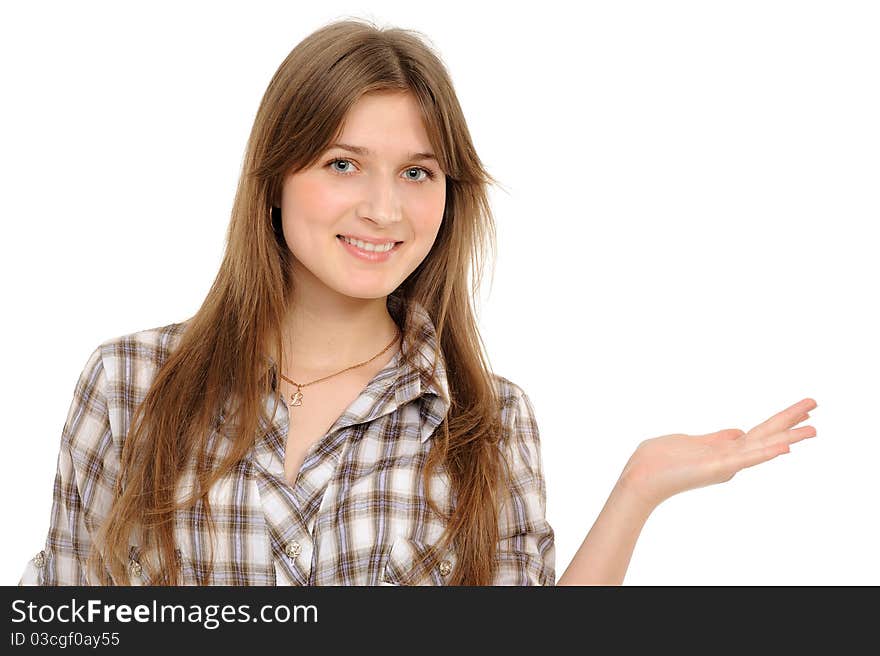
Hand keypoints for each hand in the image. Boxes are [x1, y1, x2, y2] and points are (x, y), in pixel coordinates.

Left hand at [618, 398, 817, 510]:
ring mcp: (725, 464)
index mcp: (725, 450)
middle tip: (816, 405)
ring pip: (762, 447)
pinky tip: (784, 447)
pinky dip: (765, 454)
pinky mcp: (716, 469)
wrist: (640, 478)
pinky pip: (744, 460)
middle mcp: (730, 458)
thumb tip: (739, 432)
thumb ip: (717, 438)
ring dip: (789, 438)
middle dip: (791, 421)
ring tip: (814, 430)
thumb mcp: (692, 442)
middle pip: (766, 435)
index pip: (760, 432)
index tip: (804, 409)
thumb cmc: (659, 460)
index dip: (782, 420)